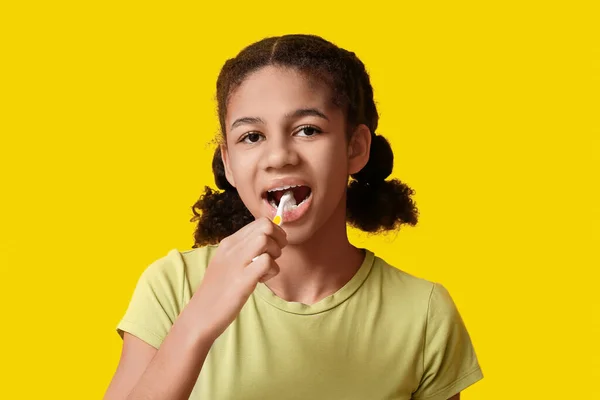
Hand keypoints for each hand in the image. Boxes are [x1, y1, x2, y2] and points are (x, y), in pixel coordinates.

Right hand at [190, 217, 286, 340]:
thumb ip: (244, 251)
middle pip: (265, 226)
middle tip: (274, 257)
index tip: (273, 248)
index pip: (259, 222)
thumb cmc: (217, 292)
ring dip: (274, 254)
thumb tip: (266, 242)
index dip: (274, 233)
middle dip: (278, 240)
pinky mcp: (242, 279)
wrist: (199, 316)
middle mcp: (231, 248)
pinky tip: (262, 281)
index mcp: (228, 242)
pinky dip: (271, 270)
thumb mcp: (227, 263)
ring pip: (266, 239)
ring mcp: (236, 262)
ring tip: (266, 270)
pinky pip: (266, 262)